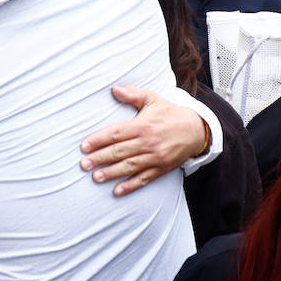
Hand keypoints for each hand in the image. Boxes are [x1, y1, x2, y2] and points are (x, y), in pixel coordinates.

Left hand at [79, 85, 207, 195]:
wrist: (196, 130)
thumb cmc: (170, 113)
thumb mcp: (153, 99)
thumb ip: (133, 94)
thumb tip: (115, 89)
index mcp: (143, 125)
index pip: (116, 133)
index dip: (99, 140)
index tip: (84, 146)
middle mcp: (148, 143)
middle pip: (120, 151)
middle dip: (100, 158)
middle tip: (84, 164)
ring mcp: (155, 157)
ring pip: (130, 166)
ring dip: (111, 173)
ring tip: (96, 177)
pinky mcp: (161, 168)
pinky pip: (144, 179)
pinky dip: (130, 185)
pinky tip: (117, 190)